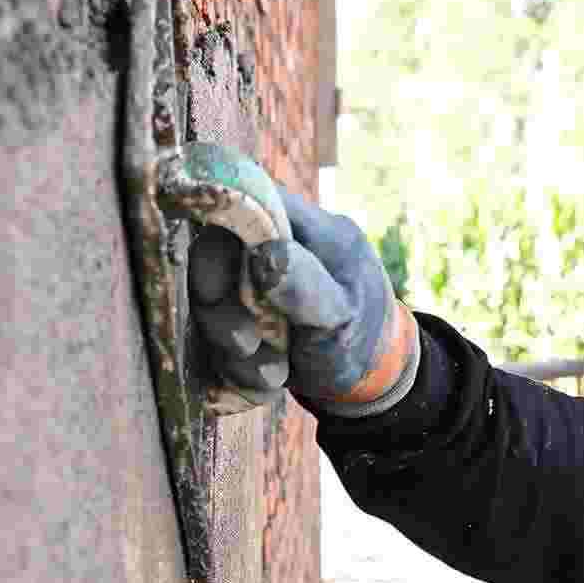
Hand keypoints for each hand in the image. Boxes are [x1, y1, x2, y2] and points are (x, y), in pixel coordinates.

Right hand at [188, 184, 416, 406]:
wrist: (370, 379)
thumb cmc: (364, 341)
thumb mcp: (341, 317)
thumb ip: (305, 285)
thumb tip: (262, 253)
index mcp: (309, 228)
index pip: (252, 201)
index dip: (222, 233)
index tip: (214, 285)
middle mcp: (278, 246)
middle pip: (218, 253)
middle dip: (221, 307)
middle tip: (243, 344)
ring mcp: (258, 281)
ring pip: (213, 301)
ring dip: (232, 348)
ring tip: (272, 375)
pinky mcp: (245, 314)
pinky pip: (219, 333)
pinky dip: (237, 365)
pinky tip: (268, 381)